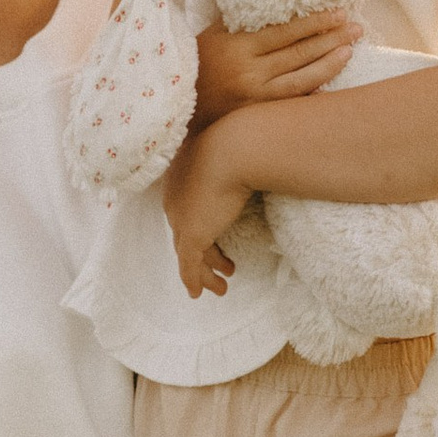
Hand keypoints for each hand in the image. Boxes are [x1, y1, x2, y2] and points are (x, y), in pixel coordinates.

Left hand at [160, 129, 252, 299]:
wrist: (234, 148)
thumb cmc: (241, 143)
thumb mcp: (236, 151)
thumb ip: (242, 161)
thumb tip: (262, 159)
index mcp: (181, 176)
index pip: (187, 207)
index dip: (200, 223)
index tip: (214, 234)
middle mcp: (175, 198)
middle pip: (185, 232)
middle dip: (203, 251)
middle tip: (222, 263)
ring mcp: (181, 217)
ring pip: (187, 252)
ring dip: (204, 271)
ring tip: (222, 285)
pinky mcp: (192, 235)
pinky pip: (188, 265)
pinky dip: (193, 279)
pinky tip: (199, 294)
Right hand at [192, 11, 357, 125]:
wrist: (174, 106)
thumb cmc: (194, 64)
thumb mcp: (211, 34)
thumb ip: (239, 20)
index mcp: (237, 47)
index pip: (286, 31)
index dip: (315, 22)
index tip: (338, 12)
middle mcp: (249, 72)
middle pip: (300, 53)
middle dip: (331, 38)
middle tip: (355, 27)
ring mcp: (256, 97)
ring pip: (303, 78)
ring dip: (331, 63)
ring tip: (351, 49)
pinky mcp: (258, 114)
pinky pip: (293, 100)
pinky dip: (314, 89)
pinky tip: (333, 78)